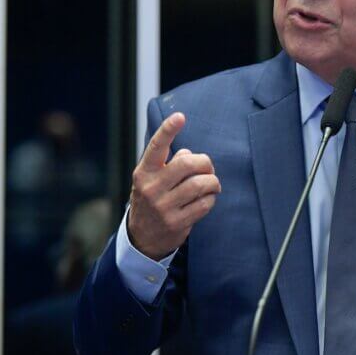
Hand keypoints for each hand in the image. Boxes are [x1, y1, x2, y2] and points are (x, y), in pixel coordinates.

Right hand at [127, 113, 220, 259]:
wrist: (143, 238)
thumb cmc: (153, 199)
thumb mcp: (152, 179)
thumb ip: (168, 163)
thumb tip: (189, 154)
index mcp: (144, 172)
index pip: (156, 147)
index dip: (167, 130)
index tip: (180, 117)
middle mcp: (151, 188)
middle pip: (187, 164)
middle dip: (205, 163)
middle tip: (208, 169)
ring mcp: (163, 207)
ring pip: (199, 185)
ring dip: (212, 182)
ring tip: (212, 184)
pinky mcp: (176, 222)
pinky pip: (204, 204)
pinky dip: (211, 198)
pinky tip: (207, 198)